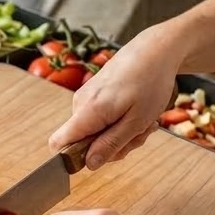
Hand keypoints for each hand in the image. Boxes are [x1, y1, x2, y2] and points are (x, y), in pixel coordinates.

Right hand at [49, 26, 181, 169]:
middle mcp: (80, 104)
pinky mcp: (93, 94)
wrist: (155, 50)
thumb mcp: (137, 121)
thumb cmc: (150, 82)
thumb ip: (111, 144)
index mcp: (88, 111)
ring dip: (120, 133)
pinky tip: (137, 112)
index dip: (74, 158)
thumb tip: (89, 164)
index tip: (103, 155)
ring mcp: (85, 97)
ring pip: (95, 132)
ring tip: (143, 120)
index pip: (58, 143)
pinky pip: (100, 119)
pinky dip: (119, 121)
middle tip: (139, 134)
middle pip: (83, 143)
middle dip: (112, 146)